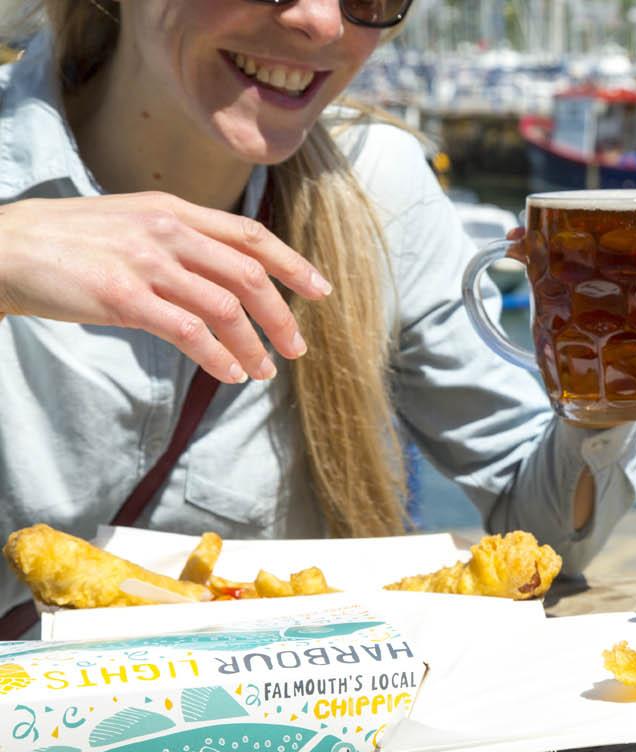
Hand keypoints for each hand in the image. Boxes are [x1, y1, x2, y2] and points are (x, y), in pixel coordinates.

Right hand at [0, 193, 331, 382]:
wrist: (5, 248)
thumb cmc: (70, 243)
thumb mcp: (132, 224)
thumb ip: (180, 242)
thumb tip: (228, 276)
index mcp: (173, 210)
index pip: (250, 236)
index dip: (291, 264)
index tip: (320, 291)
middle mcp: (166, 230)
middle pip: (248, 275)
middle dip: (281, 316)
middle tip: (296, 349)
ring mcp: (145, 262)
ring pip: (224, 308)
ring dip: (253, 345)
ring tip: (263, 371)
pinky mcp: (122, 296)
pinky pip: (189, 332)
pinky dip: (219, 358)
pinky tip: (230, 374)